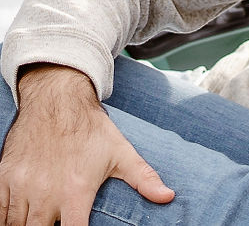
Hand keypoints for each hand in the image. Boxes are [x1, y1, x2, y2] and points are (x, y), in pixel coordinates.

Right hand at [0, 65, 173, 225]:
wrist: (58, 100)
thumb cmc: (91, 129)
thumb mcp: (121, 153)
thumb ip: (144, 179)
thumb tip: (168, 197)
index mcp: (76, 191)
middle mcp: (46, 193)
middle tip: (56, 224)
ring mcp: (22, 186)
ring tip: (41, 222)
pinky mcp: (4, 178)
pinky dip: (5, 219)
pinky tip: (16, 221)